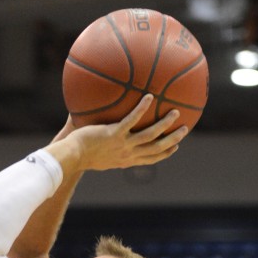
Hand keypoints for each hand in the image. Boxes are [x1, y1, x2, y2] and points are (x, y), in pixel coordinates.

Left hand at [48, 95, 186, 172]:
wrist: (72, 157)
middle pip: (156, 148)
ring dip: (164, 124)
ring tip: (175, 112)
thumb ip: (109, 148)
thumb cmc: (81, 156)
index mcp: (126, 161)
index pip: (150, 158)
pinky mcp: (114, 134)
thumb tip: (110, 138)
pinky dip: (142, 109)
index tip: (175, 147)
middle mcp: (127, 155)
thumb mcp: (99, 156)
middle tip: (184, 130)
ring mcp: (122, 145)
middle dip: (172, 140)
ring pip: (150, 135)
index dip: (164, 154)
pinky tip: (149, 97)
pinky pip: (131, 120)